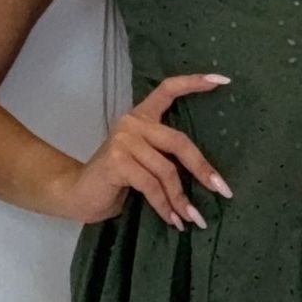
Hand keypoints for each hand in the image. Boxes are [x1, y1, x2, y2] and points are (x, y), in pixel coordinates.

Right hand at [50, 72, 233, 231]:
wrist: (78, 194)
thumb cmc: (117, 180)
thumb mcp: (144, 161)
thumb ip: (166, 155)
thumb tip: (209, 175)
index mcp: (141, 116)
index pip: (168, 89)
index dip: (194, 83)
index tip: (223, 80)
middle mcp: (132, 123)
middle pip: (178, 142)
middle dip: (203, 169)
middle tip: (222, 190)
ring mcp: (123, 141)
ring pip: (166, 170)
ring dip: (181, 199)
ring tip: (193, 219)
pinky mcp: (117, 162)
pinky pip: (151, 186)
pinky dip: (165, 205)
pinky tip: (172, 220)